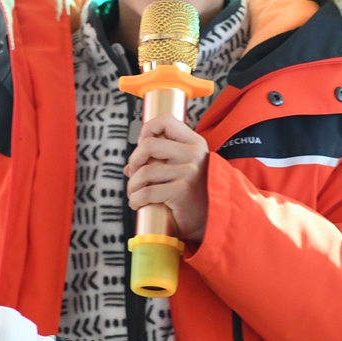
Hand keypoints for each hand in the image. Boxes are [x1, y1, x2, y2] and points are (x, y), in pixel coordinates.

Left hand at [124, 113, 210, 242]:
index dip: (148, 130)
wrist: (212, 219)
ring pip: (143, 172)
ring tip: (135, 194)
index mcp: (195, 143)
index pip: (166, 121)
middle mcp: (193, 154)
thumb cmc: (195, 196)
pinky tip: (138, 203)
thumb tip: (129, 167)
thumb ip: (161, 162)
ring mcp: (188, 172)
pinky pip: (146, 192)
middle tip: (134, 174)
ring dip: (132, 186)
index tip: (141, 145)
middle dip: (134, 160)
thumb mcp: (185, 170)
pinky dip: (136, 199)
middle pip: (148, 145)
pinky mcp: (181, 191)